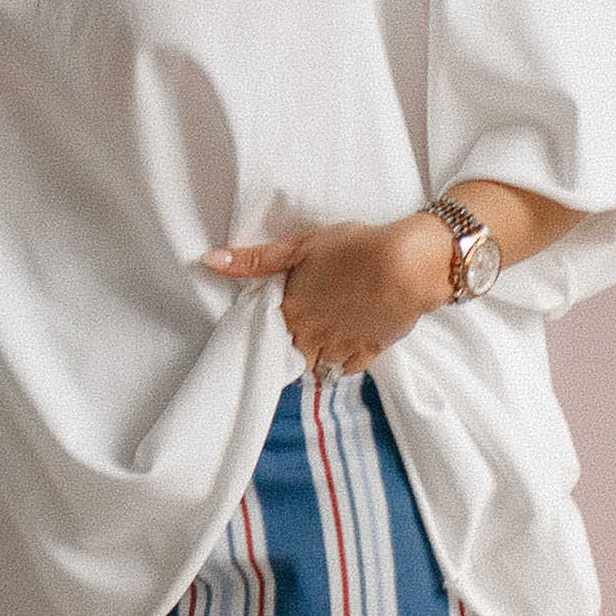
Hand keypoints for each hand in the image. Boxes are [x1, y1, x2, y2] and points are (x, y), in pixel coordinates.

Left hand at [203, 213, 451, 376]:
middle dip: (294, 347)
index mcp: (292, 312)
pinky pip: (350, 369)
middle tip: (299, 332)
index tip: (277, 321)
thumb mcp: (299, 246)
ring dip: (317, 357)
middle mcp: (313, 336)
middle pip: (293, 356)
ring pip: (320, 367)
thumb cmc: (352, 249)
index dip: (271, 329)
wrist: (406, 266)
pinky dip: (345, 363)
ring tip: (320, 341)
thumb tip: (209, 260)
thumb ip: (254, 259)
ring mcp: (343, 347)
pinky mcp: (371, 351)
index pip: (269, 334)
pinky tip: (346, 348)